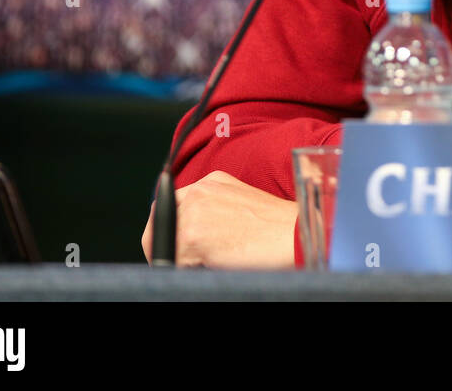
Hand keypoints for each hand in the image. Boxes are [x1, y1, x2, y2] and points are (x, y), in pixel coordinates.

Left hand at [141, 170, 297, 267]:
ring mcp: (193, 212)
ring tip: (212, 262)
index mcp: (211, 181)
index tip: (175, 246)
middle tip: (184, 262)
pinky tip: (217, 265)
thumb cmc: (279, 227)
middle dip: (166, 245)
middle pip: (158, 224)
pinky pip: (176, 262)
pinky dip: (191, 270)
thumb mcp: (242, 203)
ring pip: (166, 245)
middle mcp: (198, 191)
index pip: (170, 204)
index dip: (168, 228)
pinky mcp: (192, 235)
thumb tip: (194, 233)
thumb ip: (215, 209)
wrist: (293, 235)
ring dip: (183, 259)